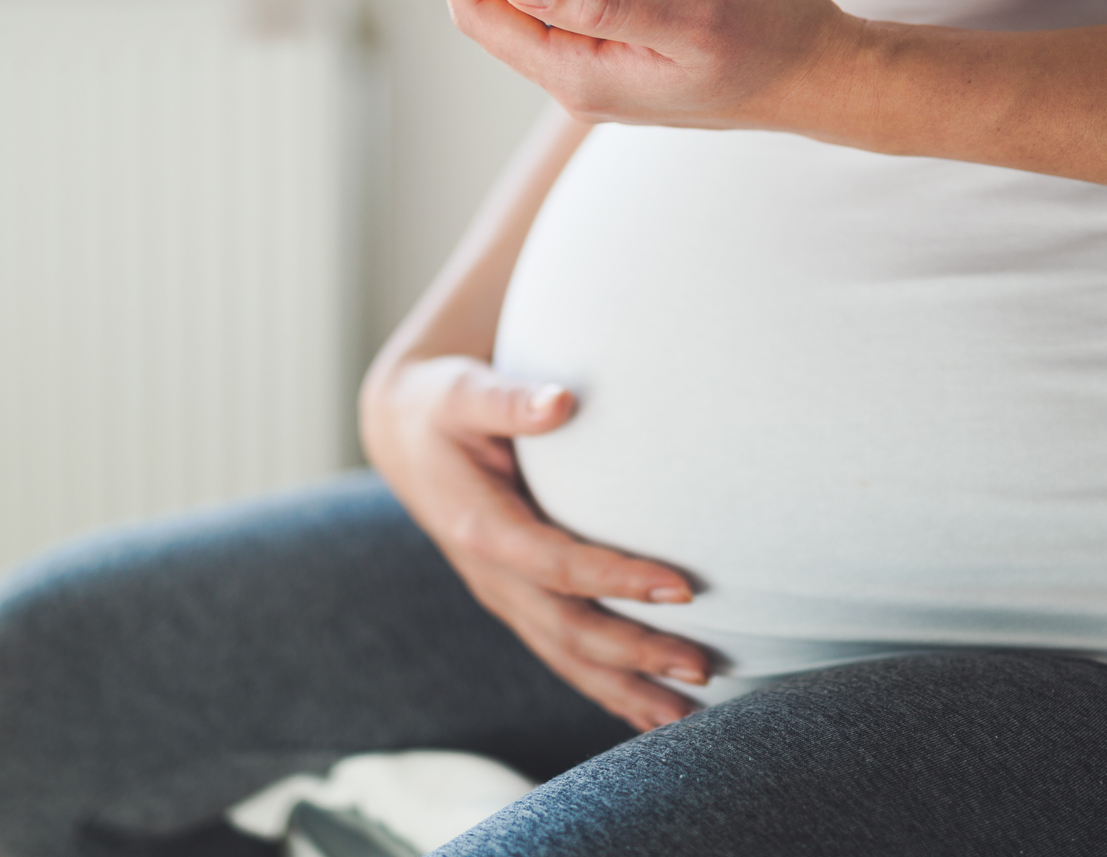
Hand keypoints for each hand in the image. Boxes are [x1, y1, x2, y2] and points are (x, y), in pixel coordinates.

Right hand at [358, 353, 712, 729]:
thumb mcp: (465, 392)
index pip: (560, 565)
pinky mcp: (515, 601)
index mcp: (481, 528)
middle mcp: (491, 575)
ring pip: (565, 657)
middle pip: (568, 630)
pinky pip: (561, 654)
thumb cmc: (443, 407)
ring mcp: (502, 595)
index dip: (619, 580)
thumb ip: (510, 400)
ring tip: (688, 715)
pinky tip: (648, 711)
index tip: (682, 587)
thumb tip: (560, 400)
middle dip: (636, 654)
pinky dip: (606, 687)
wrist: (403, 435)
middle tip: (702, 666)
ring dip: (626, 689)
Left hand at [430, 0, 865, 129]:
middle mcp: (583, 81)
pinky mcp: (633, 49)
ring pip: (536, 6)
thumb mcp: (693, 16)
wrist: (827, 74)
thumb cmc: (773, 40)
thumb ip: (606, 3)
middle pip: (496, 14)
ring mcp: (607, 69)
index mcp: (581, 79)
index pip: (483, 18)